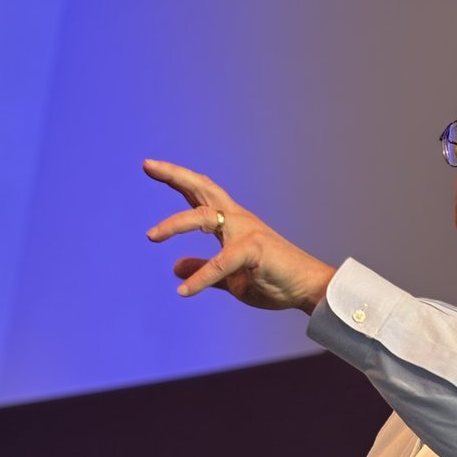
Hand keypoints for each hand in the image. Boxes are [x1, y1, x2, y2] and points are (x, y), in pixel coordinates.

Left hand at [145, 159, 335, 313]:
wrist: (308, 289)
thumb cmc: (275, 281)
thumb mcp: (230, 277)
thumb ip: (203, 269)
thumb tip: (174, 267)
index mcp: (233, 224)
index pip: (200, 196)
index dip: (177, 181)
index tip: (151, 167)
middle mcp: (238, 220)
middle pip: (203, 189)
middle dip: (175, 175)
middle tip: (148, 165)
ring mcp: (246, 232)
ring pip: (203, 216)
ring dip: (175, 223)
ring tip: (151, 235)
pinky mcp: (253, 250)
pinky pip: (219, 264)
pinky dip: (201, 278)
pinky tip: (185, 291)